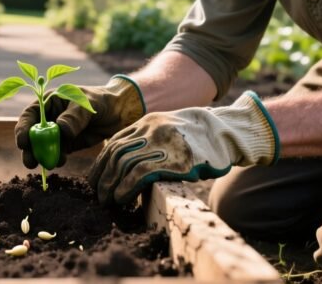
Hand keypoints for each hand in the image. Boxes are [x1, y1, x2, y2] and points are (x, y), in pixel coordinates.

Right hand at [16, 75, 145, 168]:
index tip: (23, 142)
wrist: (119, 112)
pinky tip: (61, 161)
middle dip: (29, 149)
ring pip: (43, 146)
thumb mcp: (87, 104)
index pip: (30, 116)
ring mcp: (58, 132)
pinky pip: (57, 153)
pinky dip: (56, 159)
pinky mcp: (68, 144)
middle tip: (30, 162)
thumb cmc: (101, 100)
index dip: (23, 129)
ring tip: (50, 163)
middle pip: (32, 134)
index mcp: (49, 102)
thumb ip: (74, 117)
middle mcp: (50, 118)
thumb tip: (61, 131)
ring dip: (42, 157)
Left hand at [88, 91, 279, 204]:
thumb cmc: (198, 137)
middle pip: (115, 154)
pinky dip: (126, 188)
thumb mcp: (168, 129)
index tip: (95, 179)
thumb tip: (125, 164)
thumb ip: (147, 140)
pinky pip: (140, 174)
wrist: (226, 132)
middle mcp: (150, 130)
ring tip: (107, 201)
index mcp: (147, 122)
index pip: (114, 143)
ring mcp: (161, 144)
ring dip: (111, 185)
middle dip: (102, 176)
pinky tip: (121, 198)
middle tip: (97, 194)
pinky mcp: (172, 160)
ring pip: (123, 165)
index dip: (101, 163)